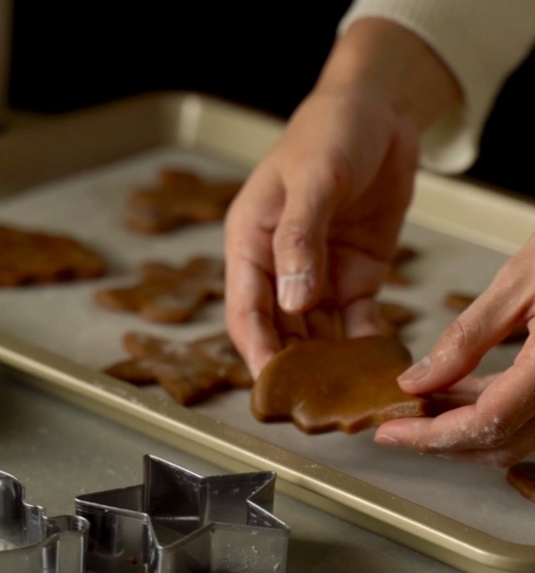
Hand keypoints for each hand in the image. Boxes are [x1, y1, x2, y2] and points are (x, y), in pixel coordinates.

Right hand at [225, 84, 417, 376]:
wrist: (379, 114)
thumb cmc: (330, 133)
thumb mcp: (311, 179)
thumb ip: (299, 239)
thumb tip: (293, 302)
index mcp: (250, 243)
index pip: (246, 309)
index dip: (257, 350)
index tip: (273, 385)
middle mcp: (279, 268)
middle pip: (280, 330)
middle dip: (295, 367)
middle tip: (315, 404)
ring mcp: (317, 276)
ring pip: (318, 333)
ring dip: (331, 363)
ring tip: (349, 393)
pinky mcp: (354, 276)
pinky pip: (358, 319)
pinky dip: (365, 342)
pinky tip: (378, 364)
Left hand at [376, 239, 534, 465]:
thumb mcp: (519, 283)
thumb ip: (466, 338)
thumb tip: (415, 383)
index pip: (488, 423)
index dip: (432, 436)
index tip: (390, 432)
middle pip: (500, 443)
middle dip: (441, 441)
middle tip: (395, 428)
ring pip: (513, 435)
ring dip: (460, 428)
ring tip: (418, 405)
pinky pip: (526, 414)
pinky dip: (485, 410)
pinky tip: (453, 392)